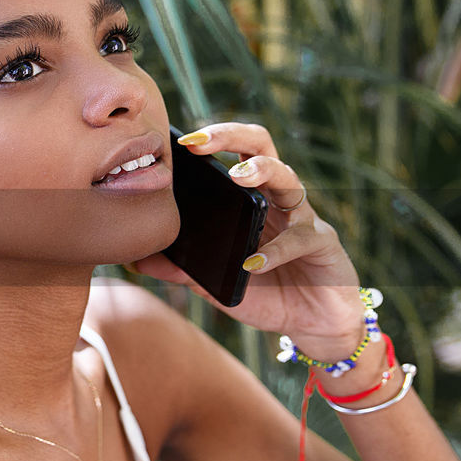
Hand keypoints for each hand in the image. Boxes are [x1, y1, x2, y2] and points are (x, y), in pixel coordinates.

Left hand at [127, 122, 367, 360]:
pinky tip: (253, 264)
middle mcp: (278, 200)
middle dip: (231, 135)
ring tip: (238, 176)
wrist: (313, 325)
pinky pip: (301, 238)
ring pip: (288, 179)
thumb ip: (182, 270)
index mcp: (251, 200)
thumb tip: (137, 260)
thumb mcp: (217, 283)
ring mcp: (303, 218)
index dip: (210, 141)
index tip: (178, 141)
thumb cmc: (267, 293)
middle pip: (262, 147)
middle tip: (199, 142)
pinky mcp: (323, 244)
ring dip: (262, 172)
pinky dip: (275, 251)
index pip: (234, 154)